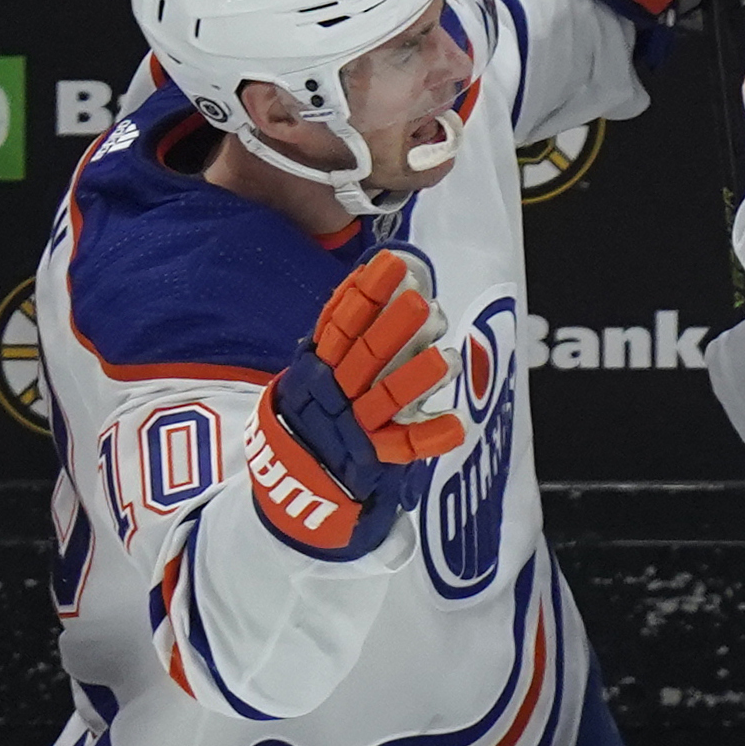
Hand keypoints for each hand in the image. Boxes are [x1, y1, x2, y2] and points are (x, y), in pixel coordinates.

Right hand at [247, 246, 465, 559]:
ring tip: (447, 358)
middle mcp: (336, 392)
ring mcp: (354, 425)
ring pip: (386, 398)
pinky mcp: (371, 458)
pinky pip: (401, 448)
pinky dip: (428, 438)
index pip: (340, 322)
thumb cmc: (312, 416)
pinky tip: (457, 427)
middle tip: (421, 302)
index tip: (391, 266)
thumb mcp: (313, 375)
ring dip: (416, 378)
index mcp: (319, 366)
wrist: (288, 480)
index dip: (364, 293)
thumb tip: (367, 290)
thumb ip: (338, 342)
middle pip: (365, 355)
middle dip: (391, 328)